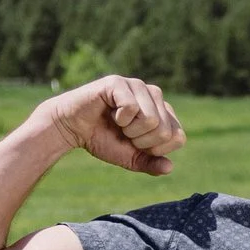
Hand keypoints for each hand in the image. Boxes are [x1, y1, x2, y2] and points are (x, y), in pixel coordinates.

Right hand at [45, 75, 184, 176]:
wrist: (72, 129)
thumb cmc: (102, 139)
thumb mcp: (130, 158)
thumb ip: (150, 164)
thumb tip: (169, 167)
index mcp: (162, 112)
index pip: (178, 137)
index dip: (156, 149)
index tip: (136, 143)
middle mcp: (154, 95)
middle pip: (165, 131)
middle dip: (141, 141)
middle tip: (123, 133)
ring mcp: (138, 86)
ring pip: (151, 120)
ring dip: (130, 131)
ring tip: (117, 123)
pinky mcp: (119, 82)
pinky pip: (132, 108)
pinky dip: (119, 119)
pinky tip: (109, 112)